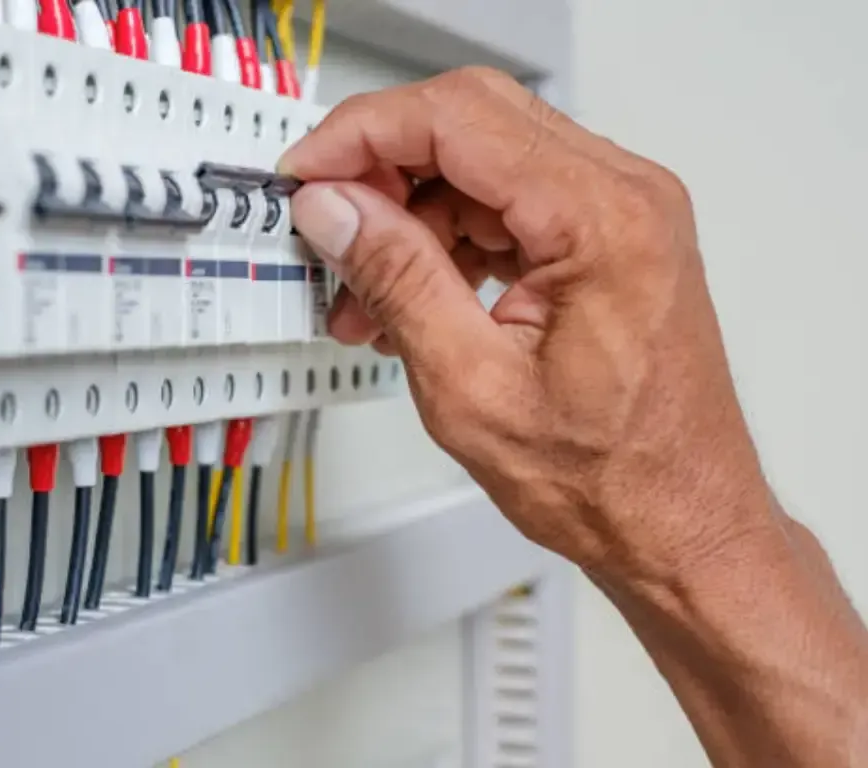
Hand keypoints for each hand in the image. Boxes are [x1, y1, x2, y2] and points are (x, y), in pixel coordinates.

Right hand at [283, 67, 776, 584]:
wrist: (678, 522)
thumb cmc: (611, 479)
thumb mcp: (471, 387)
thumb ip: (398, 280)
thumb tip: (336, 209)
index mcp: (603, 221)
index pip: (458, 120)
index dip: (363, 136)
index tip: (306, 174)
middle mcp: (626, 198)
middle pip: (473, 123)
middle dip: (383, 168)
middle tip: (328, 221)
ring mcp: (622, 215)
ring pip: (484, 166)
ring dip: (412, 218)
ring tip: (364, 298)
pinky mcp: (609, 241)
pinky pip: (510, 206)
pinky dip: (451, 241)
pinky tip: (413, 298)